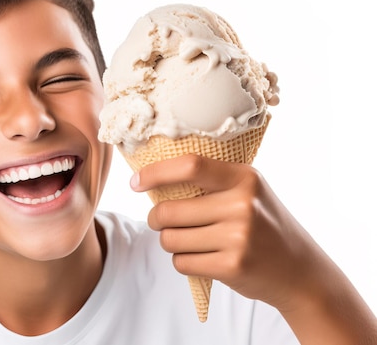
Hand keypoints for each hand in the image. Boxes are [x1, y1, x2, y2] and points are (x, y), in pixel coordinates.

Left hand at [131, 154, 376, 343]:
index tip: (135, 183)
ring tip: (190, 240)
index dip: (155, 174)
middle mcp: (241, 205)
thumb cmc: (264, 225)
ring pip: (170, 239)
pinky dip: (183, 261)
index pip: (188, 166)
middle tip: (162, 221)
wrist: (300, 271)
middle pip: (169, 210)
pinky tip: (202, 258)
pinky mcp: (232, 266)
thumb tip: (152, 176)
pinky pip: (181, 262)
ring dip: (170, 242)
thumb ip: (212, 181)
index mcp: (243, 177)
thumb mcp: (249, 191)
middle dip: (156, 219)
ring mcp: (238, 237)